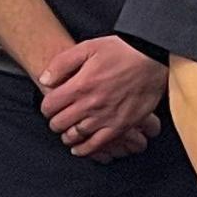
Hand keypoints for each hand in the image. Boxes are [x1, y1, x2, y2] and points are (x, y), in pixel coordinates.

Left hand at [36, 36, 166, 160]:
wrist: (151, 57)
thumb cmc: (121, 50)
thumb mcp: (87, 47)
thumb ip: (62, 63)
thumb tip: (44, 79)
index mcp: (80, 85)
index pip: (49, 106)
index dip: (46, 106)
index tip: (51, 105)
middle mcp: (90, 105)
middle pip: (59, 123)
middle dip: (55, 121)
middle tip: (59, 117)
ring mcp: (105, 118)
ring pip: (75, 136)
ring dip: (67, 135)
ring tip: (67, 131)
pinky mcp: (121, 126)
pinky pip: (97, 145)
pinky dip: (85, 149)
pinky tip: (79, 148)